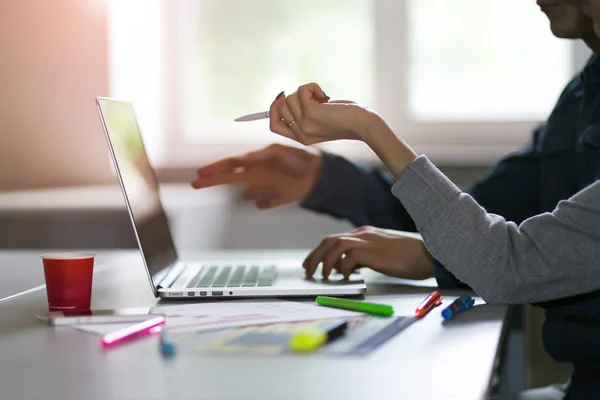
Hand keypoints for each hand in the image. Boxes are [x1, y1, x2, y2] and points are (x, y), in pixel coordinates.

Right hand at [191, 144, 322, 208]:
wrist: (317, 172)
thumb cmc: (296, 158)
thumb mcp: (277, 153)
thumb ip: (258, 157)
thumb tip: (240, 161)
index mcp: (254, 162)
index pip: (229, 165)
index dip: (214, 170)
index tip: (199, 174)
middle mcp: (255, 174)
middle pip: (229, 179)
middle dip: (213, 180)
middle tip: (194, 184)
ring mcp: (262, 186)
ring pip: (248, 194)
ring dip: (254, 192)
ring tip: (276, 184)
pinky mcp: (272, 199)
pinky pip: (262, 204)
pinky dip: (266, 202)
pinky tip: (278, 196)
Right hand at [269, 83, 375, 144]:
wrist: (363, 124)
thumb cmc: (345, 117)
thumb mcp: (319, 118)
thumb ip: (303, 112)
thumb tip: (282, 96)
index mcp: (301, 138)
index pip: (274, 126)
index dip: (273, 110)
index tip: (281, 97)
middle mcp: (301, 134)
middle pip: (281, 107)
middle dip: (295, 97)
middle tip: (314, 100)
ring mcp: (304, 125)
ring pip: (290, 98)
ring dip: (306, 92)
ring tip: (322, 99)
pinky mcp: (311, 113)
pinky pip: (301, 90)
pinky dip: (313, 86)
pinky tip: (325, 95)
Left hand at [303, 226, 434, 279]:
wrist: (429, 253)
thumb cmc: (409, 256)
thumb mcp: (381, 254)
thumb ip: (363, 257)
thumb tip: (345, 268)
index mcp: (364, 233)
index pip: (334, 239)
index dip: (319, 251)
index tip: (311, 263)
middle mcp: (363, 234)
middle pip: (329, 241)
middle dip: (315, 256)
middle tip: (308, 271)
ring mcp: (368, 241)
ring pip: (335, 246)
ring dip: (324, 262)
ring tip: (323, 277)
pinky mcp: (373, 252)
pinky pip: (349, 258)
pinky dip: (342, 267)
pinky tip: (344, 277)